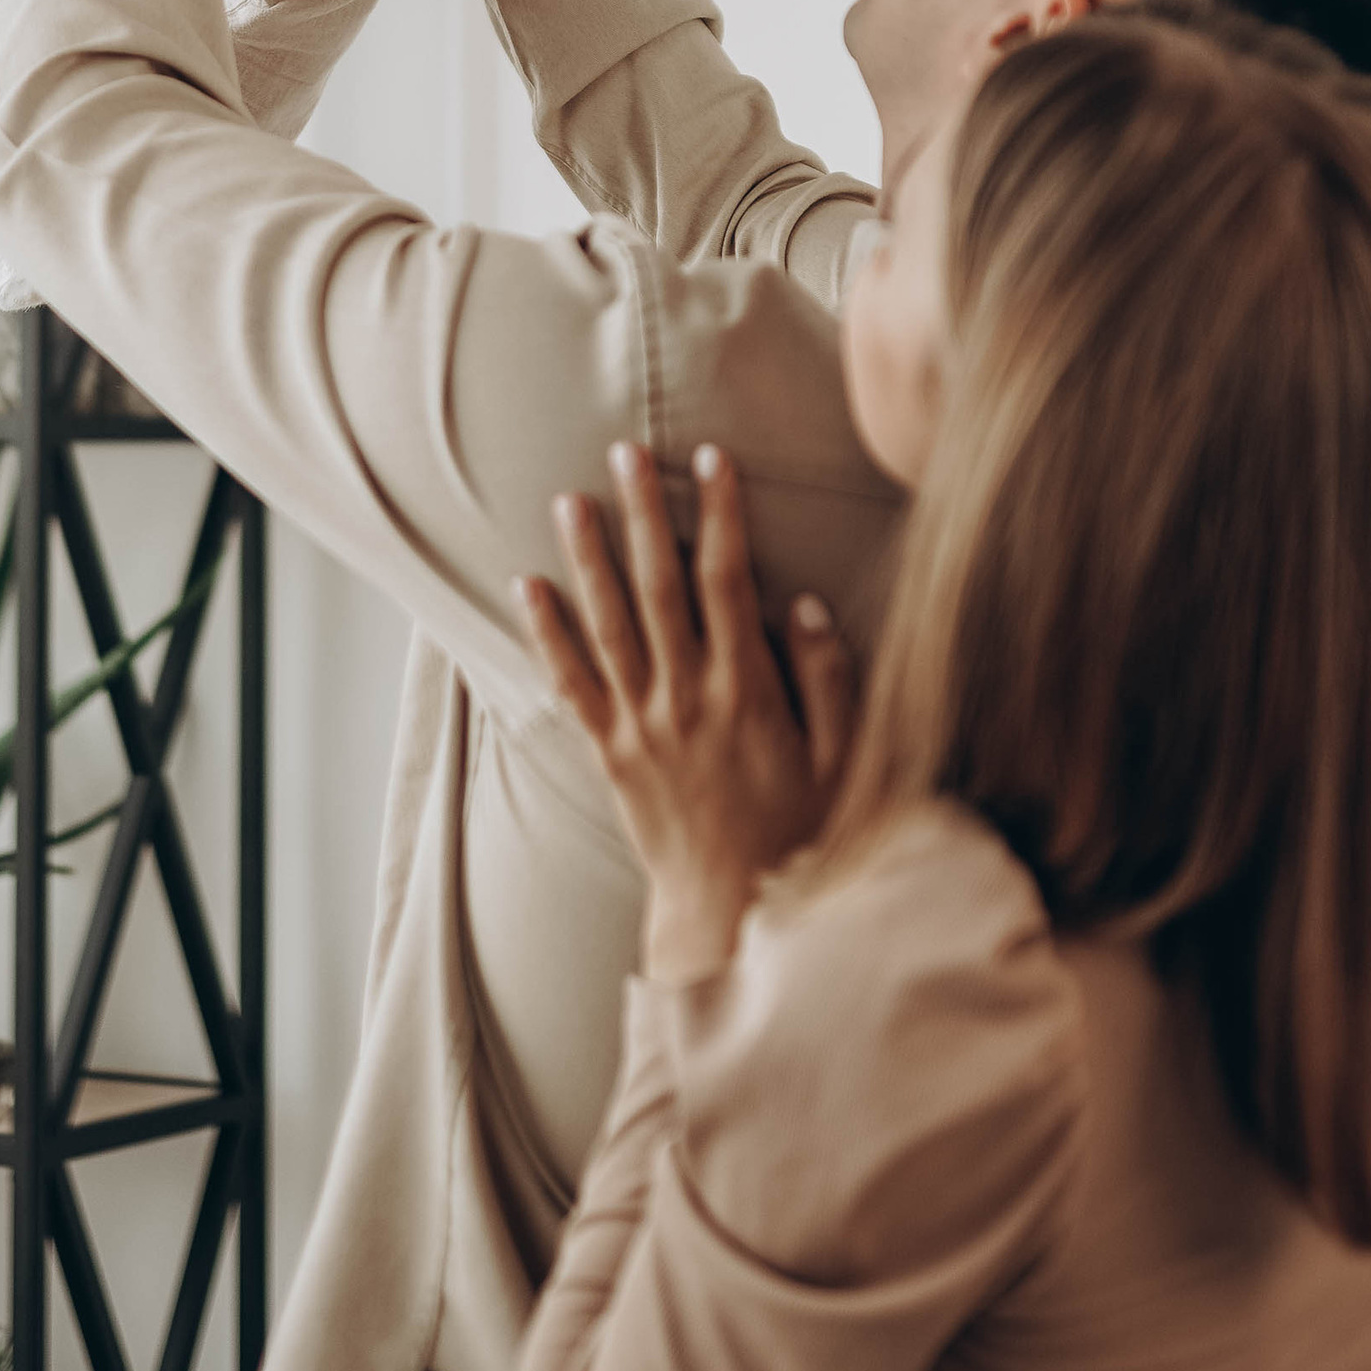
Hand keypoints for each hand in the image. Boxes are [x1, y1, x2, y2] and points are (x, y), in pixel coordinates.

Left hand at [517, 441, 859, 984]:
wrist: (733, 917)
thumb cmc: (802, 838)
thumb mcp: (845, 761)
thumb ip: (828, 680)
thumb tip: (804, 603)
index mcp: (749, 691)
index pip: (729, 579)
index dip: (721, 512)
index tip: (711, 457)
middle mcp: (687, 698)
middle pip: (658, 585)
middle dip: (643, 513)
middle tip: (624, 453)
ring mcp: (641, 725)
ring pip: (606, 624)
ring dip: (587, 557)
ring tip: (569, 500)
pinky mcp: (609, 753)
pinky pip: (570, 683)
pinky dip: (545, 633)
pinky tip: (525, 586)